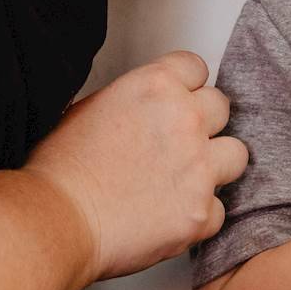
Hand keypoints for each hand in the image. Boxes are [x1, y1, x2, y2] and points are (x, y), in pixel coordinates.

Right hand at [26, 51, 247, 280]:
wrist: (55, 222)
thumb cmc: (60, 171)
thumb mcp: (90, 109)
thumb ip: (132, 101)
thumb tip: (145, 108)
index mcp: (155, 86)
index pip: (196, 67)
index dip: (186, 87)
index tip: (180, 101)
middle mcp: (185, 119)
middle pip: (221, 108)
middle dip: (204, 125)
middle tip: (179, 145)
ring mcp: (198, 166)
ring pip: (236, 155)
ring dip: (215, 167)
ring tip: (185, 182)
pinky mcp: (200, 211)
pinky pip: (219, 209)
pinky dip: (199, 216)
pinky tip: (170, 218)